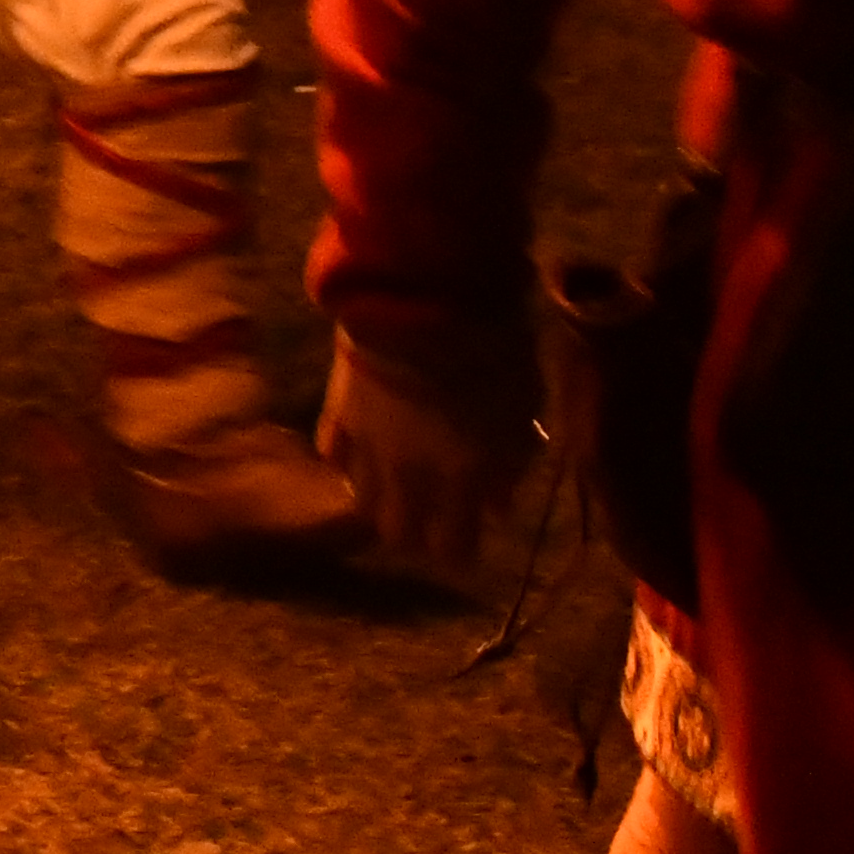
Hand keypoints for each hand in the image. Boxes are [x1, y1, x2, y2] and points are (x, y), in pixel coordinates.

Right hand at [320, 334, 532, 584]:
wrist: (424, 298)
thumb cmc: (491, 351)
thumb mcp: (521, 409)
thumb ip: (509, 464)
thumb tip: (498, 507)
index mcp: (461, 478)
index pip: (452, 547)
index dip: (458, 555)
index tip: (466, 552)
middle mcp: (409, 475)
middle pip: (401, 532)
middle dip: (416, 539)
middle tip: (428, 528)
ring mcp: (368, 445)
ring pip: (362, 502)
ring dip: (380, 507)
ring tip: (392, 499)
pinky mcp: (338, 412)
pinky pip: (332, 454)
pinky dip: (345, 465)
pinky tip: (357, 460)